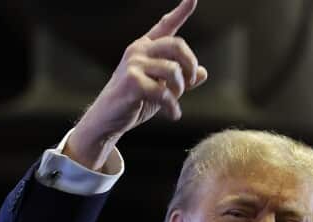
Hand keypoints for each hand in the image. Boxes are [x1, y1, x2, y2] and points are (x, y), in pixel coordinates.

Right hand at [65, 0, 208, 169]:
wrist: (108, 119)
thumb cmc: (134, 101)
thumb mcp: (161, 88)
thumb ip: (181, 79)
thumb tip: (204, 72)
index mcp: (146, 47)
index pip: (166, 25)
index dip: (181, 11)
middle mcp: (139, 50)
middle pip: (178, 45)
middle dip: (190, 65)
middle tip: (190, 82)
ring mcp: (134, 65)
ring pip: (173, 70)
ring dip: (180, 89)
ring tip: (174, 101)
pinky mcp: (133, 82)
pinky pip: (164, 93)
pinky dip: (173, 107)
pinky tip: (173, 115)